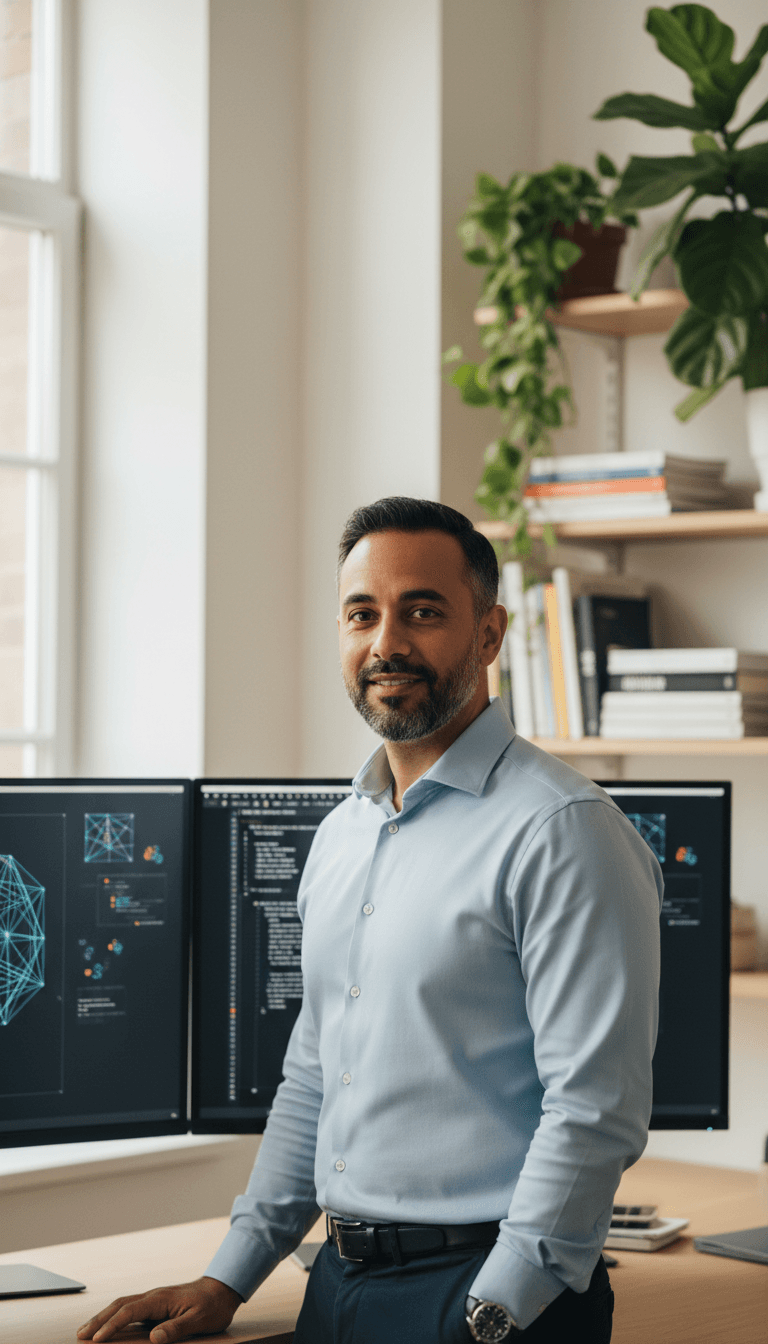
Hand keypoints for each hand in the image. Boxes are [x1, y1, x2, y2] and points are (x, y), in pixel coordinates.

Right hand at [76, 1275, 242, 1341]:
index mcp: (160, 1299)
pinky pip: (130, 1311)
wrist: (223, 1289)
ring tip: (87, 1332)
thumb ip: (176, 1329)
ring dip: (104, 1317)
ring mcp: (154, 1301)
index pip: (129, 1312)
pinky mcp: (156, 1306)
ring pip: (122, 1306)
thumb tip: (153, 1338)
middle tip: (80, 1335)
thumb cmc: (212, 1306)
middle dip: (99, 1320)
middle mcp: (153, 1297)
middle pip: (119, 1305)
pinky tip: (109, 1327)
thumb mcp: (198, 1320)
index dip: (112, 1325)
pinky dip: (115, 1318)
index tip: (96, 1339)